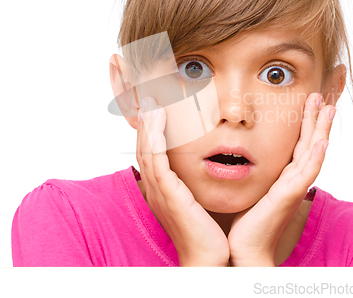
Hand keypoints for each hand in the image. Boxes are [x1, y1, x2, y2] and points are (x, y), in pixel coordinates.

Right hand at [137, 96, 229, 266]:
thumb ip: (196, 177)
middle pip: (143, 145)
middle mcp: (156, 186)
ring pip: (147, 150)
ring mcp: (160, 191)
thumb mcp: (198, 196)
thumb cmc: (207, 229)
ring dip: (148, 124)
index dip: (150, 126)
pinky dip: (155, 141)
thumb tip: (209, 157)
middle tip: (147, 95)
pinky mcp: (169, 197)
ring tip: (151, 101)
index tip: (154, 104)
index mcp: (162, 185)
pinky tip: (157, 123)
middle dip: (144, 120)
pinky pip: (157, 164)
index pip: (151, 148)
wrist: (209, 257)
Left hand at [227, 93, 334, 265]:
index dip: (306, 123)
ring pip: (313, 153)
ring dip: (322, 130)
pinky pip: (306, 174)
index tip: (309, 102)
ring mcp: (293, 188)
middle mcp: (293, 179)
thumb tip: (242, 153)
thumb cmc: (246, 220)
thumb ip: (255, 171)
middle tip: (322, 96)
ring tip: (328, 108)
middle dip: (317, 119)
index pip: (299, 143)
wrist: (245, 248)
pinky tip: (322, 142)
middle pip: (310, 143)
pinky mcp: (288, 197)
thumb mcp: (251, 187)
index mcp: (284, 175)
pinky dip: (316, 158)